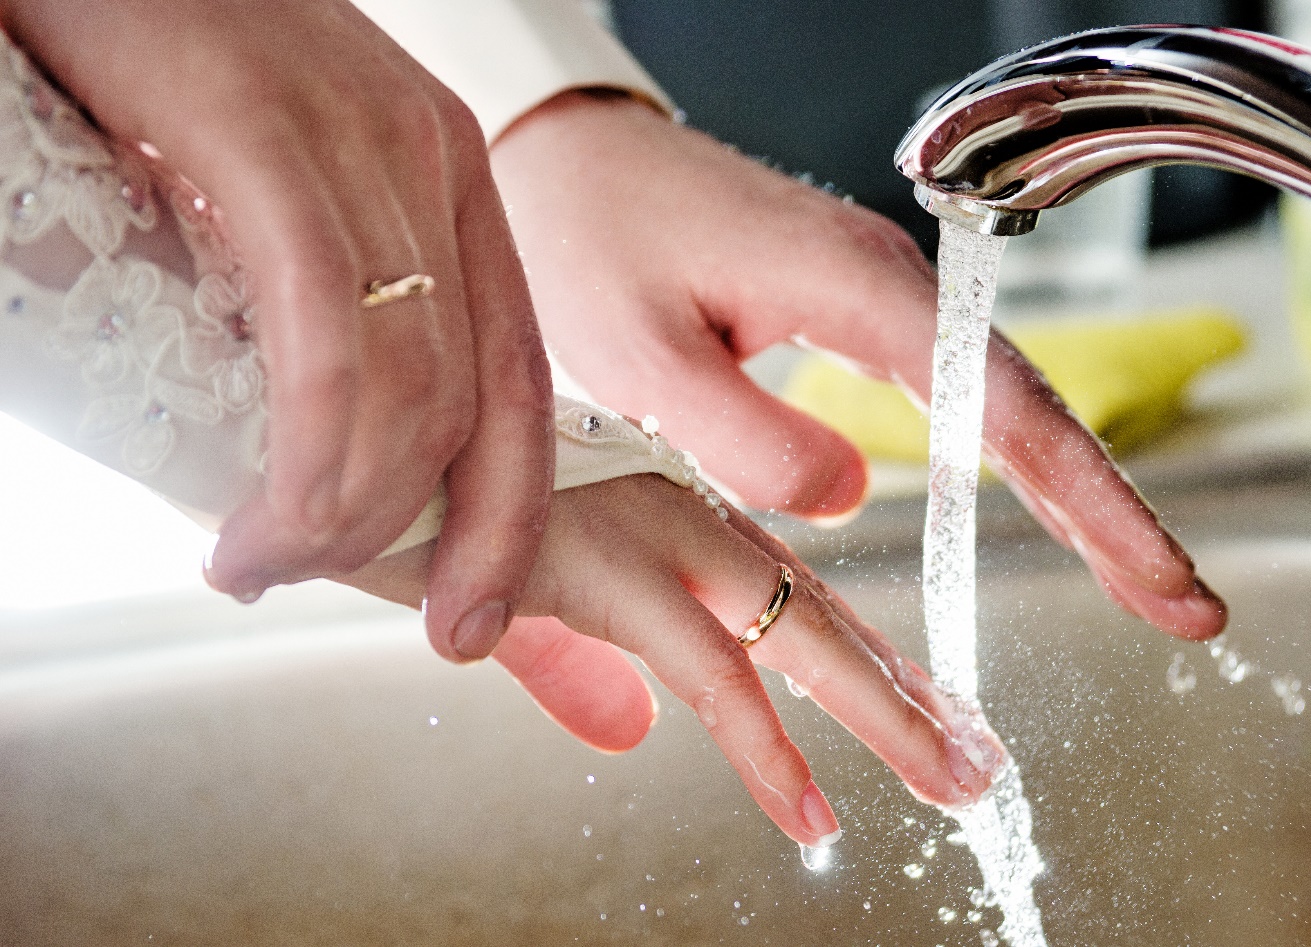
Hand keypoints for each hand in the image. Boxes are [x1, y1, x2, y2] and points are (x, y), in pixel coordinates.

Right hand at [0, 0, 552, 658]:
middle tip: (396, 627)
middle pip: (484, 407)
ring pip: (410, 396)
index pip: (524, 381)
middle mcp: (431, 162)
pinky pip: (326, 346)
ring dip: (348, 522)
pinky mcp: (269, 137)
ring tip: (261, 566)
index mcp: (451, 181)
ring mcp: (359, 146)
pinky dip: (303, 465)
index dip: (512, 518)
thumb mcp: (284, 185)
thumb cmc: (163, 62)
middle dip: (453, 549)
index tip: (478, 619)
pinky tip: (249, 521)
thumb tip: (326, 437)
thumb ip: (333, 296)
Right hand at [341, 472, 1004, 845]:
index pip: (782, 587)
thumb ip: (577, 668)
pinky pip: (708, 674)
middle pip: (811, 609)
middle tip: (972, 754)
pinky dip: (765, 752)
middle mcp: (666, 506)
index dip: (855, 653)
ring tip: (952, 780)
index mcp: (655, 505)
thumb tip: (631, 732)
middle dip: (901, 688)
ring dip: (883, 714)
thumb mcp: (512, 606)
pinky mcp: (601, 566)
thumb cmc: (410, 508)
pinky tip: (809, 809)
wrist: (330, 442)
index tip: (916, 703)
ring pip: (793, 633)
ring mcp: (642, 528)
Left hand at [490, 91, 1225, 640]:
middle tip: (1187, 604)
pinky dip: (1010, 454)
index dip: (1087, 498)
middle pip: (1032, 402)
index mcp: (853, 286)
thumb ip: (747, 436)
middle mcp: (890, 280)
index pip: (1000, 405)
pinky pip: (956, 387)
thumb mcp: (640, 358)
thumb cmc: (589, 240)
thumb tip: (848, 498)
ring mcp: (880, 288)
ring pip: (1004, 397)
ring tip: (1138, 573)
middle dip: (1116, 508)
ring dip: (1078, 486)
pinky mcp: (856, 304)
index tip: (1149, 575)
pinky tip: (1041, 500)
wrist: (570, 157)